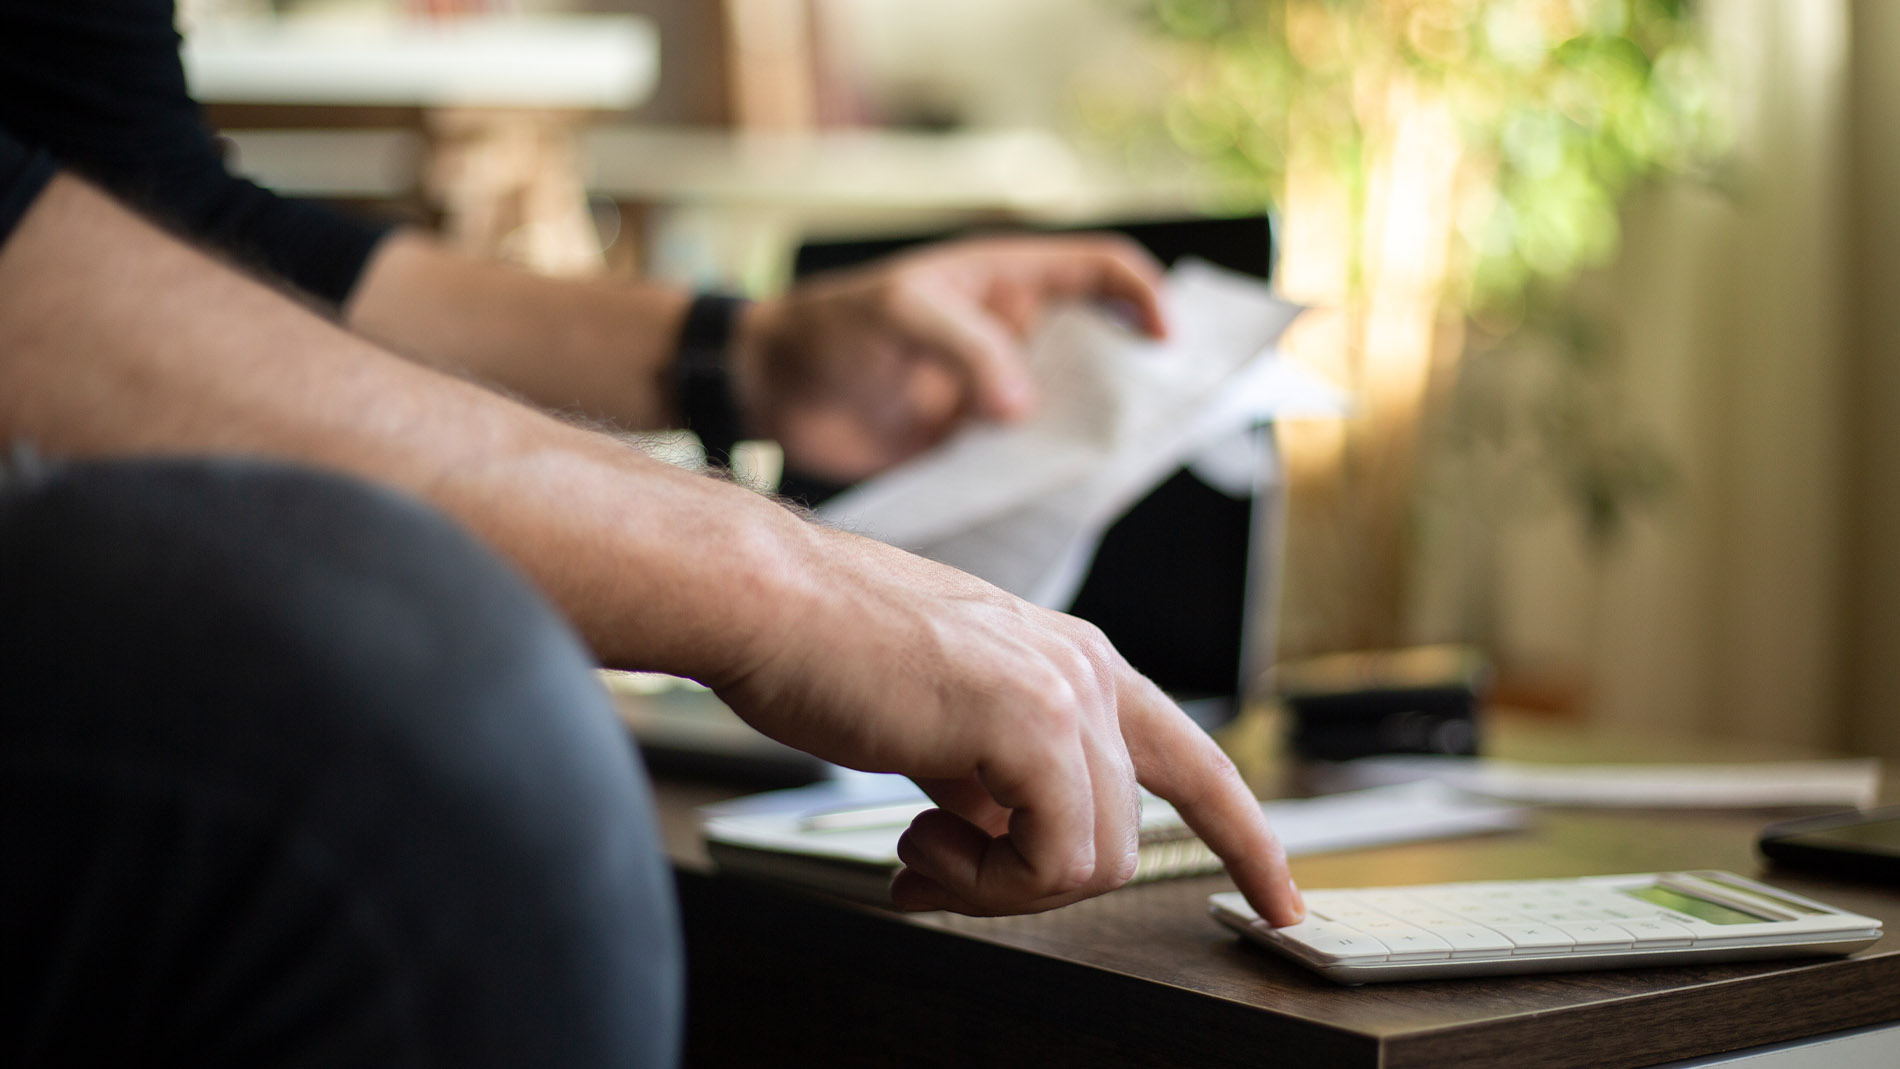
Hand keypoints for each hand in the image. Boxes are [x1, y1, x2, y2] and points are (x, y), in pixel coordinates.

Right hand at [709, 521, 1303, 923]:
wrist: (766, 603)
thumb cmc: (828, 650)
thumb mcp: (941, 718)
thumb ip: (994, 772)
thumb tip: (997, 839)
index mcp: (1072, 662)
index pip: (1191, 761)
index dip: (1246, 836)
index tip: (1282, 898)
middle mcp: (1085, 670)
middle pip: (1125, 839)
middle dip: (1030, 884)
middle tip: (937, 869)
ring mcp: (1065, 691)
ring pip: (1095, 861)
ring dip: (998, 884)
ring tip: (917, 847)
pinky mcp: (1030, 721)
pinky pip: (1053, 861)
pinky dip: (983, 880)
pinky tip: (917, 839)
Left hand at [733, 235, 1167, 482]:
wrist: (773, 392)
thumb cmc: (830, 327)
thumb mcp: (900, 316)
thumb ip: (967, 350)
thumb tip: (1025, 406)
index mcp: (1008, 281)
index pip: (1101, 272)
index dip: (1143, 296)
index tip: (1166, 342)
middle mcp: (1016, 336)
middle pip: (1105, 347)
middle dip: (1141, 376)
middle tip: (1167, 417)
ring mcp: (999, 394)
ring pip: (1074, 410)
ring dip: (1098, 434)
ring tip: (1122, 463)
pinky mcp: (978, 447)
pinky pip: (1032, 460)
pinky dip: (1051, 476)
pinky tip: (1065, 495)